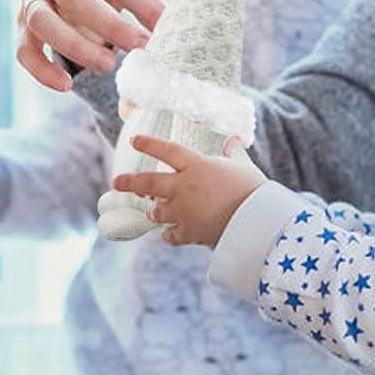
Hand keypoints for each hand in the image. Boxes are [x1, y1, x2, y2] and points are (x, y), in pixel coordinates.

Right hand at [18, 0, 164, 90]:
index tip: (165, 25)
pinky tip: (65, 86)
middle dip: (110, 25)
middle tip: (140, 46)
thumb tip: (169, 25)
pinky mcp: (20, 24)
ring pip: (44, 22)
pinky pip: (24, 51)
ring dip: (77, 47)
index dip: (141, 2)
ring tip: (108, 65)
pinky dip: (42, 71)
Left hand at [113, 134, 265, 246]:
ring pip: (157, 211)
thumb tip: (232, 140)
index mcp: (197, 166)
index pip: (167, 150)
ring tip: (154, 210)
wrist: (257, 222)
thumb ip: (233, 153)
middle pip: (148, 183)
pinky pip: (171, 235)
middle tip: (116, 182)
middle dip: (130, 183)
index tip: (134, 141)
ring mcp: (184, 210)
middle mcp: (184, 187)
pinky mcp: (189, 232)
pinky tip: (169, 234)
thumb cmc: (254, 190)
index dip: (149, 144)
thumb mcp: (244, 167)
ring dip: (155, 210)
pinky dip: (169, 234)